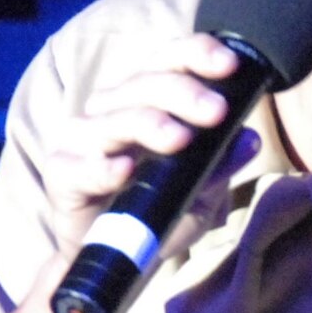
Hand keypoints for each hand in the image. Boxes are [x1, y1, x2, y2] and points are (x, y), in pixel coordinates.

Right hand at [44, 32, 239, 251]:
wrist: (112, 258)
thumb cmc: (156, 212)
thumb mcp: (200, 194)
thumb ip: (219, 166)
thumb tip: (249, 140)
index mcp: (147, 99)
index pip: (169, 61)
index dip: (197, 54)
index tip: (230, 64)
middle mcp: (113, 109)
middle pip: (145, 84)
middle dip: (184, 93)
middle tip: (216, 111)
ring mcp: (83, 138)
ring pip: (115, 119)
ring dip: (148, 124)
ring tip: (179, 138)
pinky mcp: (62, 173)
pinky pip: (78, 167)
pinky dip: (101, 168)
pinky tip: (124, 170)